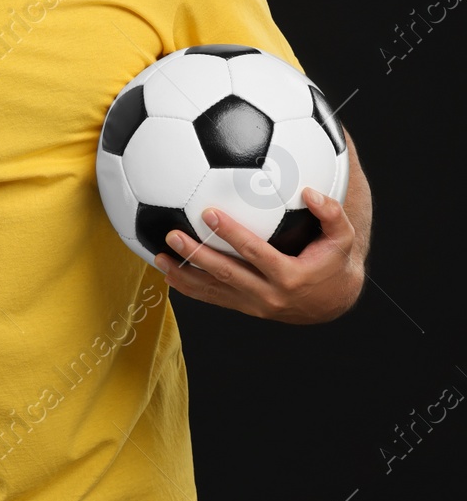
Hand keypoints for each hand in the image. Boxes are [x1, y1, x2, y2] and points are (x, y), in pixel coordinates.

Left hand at [154, 186, 365, 323]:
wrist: (333, 302)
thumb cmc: (334, 262)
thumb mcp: (342, 239)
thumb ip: (331, 214)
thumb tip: (310, 191)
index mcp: (290, 276)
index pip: (254, 252)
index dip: (231, 233)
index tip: (209, 213)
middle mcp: (269, 295)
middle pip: (225, 273)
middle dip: (197, 255)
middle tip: (172, 235)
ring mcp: (254, 305)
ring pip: (213, 291)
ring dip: (184, 275)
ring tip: (159, 258)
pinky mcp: (245, 309)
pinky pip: (213, 299)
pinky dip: (190, 288)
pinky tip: (169, 274)